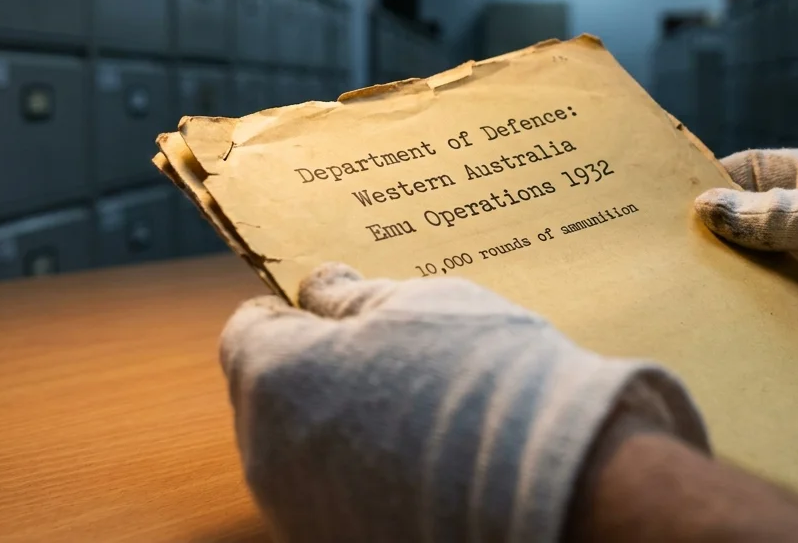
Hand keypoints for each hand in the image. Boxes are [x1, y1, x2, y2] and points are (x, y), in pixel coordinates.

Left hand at [219, 264, 707, 542]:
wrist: (549, 484)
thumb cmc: (479, 377)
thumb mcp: (415, 305)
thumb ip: (349, 296)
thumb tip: (317, 285)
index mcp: (273, 378)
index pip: (248, 332)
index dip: (290, 312)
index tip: (332, 309)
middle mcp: (267, 454)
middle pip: (269, 397)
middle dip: (312, 372)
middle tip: (386, 356)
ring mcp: (300, 512)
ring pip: (300, 453)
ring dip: (338, 427)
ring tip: (415, 413)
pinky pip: (333, 497)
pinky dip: (362, 477)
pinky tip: (422, 463)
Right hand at [693, 149, 797, 414]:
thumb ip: (777, 216)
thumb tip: (706, 206)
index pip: (760, 170)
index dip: (716, 180)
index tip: (667, 203)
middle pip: (764, 224)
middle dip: (724, 240)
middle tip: (670, 262)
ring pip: (781, 272)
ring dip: (749, 286)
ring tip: (696, 302)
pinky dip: (778, 321)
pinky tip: (745, 334)